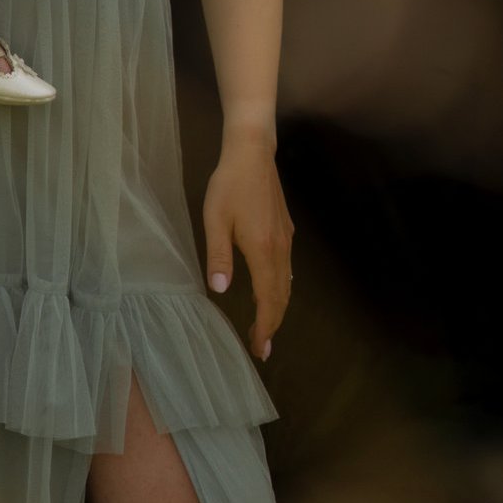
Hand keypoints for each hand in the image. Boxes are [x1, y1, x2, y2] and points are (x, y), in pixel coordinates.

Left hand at [202, 129, 293, 361]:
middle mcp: (280, 249)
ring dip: (277, 308)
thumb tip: (221, 290)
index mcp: (262, 250)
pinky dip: (281, 288)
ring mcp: (286, 239)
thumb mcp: (215, 220)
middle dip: (273, 324)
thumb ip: (218, 256)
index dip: (264, 326)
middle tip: (263, 348)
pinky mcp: (286, 230)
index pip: (268, 299)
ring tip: (267, 326)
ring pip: (286, 284)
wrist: (253, 153)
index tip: (260, 348)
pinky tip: (274, 289)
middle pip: (281, 296)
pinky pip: (287, 269)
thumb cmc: (229, 185)